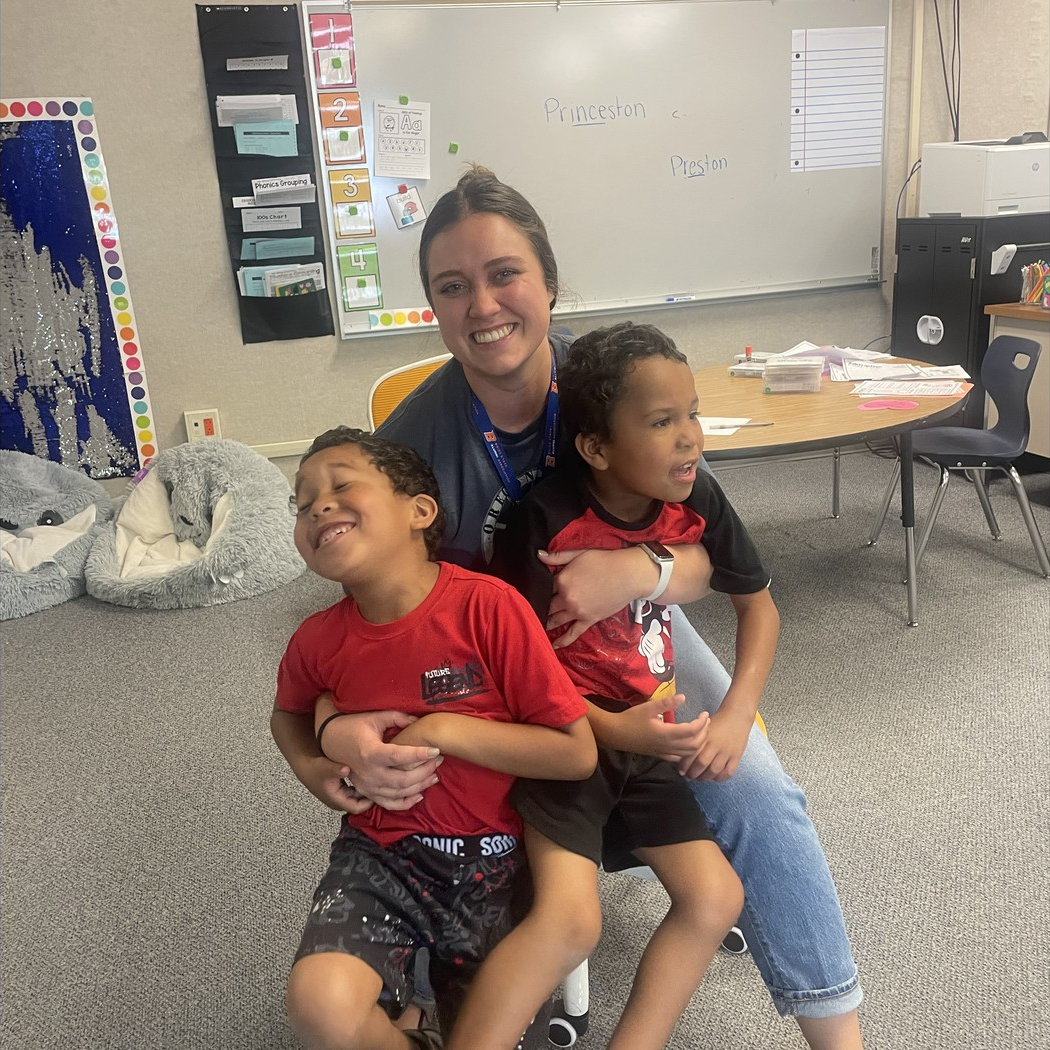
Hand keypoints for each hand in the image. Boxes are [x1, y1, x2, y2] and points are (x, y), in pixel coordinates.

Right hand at [300, 754, 374, 814]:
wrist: (304, 766)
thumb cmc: (314, 769)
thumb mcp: (326, 768)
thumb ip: (336, 770)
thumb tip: (346, 769)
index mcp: (336, 800)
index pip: (357, 808)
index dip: (369, 802)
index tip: (379, 791)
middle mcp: (339, 801)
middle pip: (359, 804)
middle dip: (369, 797)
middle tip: (381, 786)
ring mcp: (340, 796)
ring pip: (357, 798)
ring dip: (365, 792)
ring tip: (376, 781)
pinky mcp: (340, 790)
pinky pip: (354, 792)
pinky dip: (360, 787)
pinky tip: (366, 777)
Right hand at [320, 710, 442, 811]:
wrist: (330, 740)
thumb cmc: (353, 726)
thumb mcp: (375, 717)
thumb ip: (398, 718)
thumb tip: (418, 721)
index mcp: (370, 752)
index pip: (399, 756)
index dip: (420, 754)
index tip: (436, 749)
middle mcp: (368, 773)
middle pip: (403, 779)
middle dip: (425, 771)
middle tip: (439, 760)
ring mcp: (366, 786)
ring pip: (398, 793)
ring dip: (420, 786)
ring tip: (435, 775)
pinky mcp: (366, 793)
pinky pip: (388, 804)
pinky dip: (405, 803)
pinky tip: (419, 794)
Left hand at [539, 548, 645, 647]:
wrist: (629, 574)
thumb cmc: (605, 561)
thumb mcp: (578, 553)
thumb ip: (557, 556)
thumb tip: (539, 555)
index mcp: (562, 580)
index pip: (544, 587)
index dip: (541, 590)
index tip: (537, 593)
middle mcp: (567, 598)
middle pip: (548, 606)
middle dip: (542, 608)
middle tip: (535, 612)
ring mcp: (577, 611)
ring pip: (556, 620)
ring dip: (547, 623)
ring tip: (540, 625)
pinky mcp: (589, 620)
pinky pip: (572, 634)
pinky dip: (562, 641)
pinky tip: (553, 645)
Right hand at [604, 693, 709, 759]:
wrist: (616, 734)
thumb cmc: (631, 718)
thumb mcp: (648, 707)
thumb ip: (667, 703)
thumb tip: (683, 697)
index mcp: (667, 733)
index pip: (692, 730)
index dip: (702, 723)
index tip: (705, 713)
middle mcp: (668, 745)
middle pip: (694, 744)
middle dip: (704, 733)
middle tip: (705, 721)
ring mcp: (664, 752)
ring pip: (688, 753)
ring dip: (698, 743)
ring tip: (700, 732)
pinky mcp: (659, 755)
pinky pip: (678, 758)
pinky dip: (687, 753)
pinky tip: (686, 745)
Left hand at [677, 706, 752, 781]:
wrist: (737, 715)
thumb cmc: (718, 722)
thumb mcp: (703, 728)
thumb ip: (695, 740)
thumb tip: (682, 755)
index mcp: (705, 737)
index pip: (692, 754)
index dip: (684, 765)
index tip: (680, 771)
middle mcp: (715, 744)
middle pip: (702, 764)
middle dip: (693, 774)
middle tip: (688, 777)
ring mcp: (727, 751)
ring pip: (714, 770)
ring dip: (705, 778)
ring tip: (700, 778)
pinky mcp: (737, 756)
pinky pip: (729, 772)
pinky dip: (721, 778)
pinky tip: (715, 777)